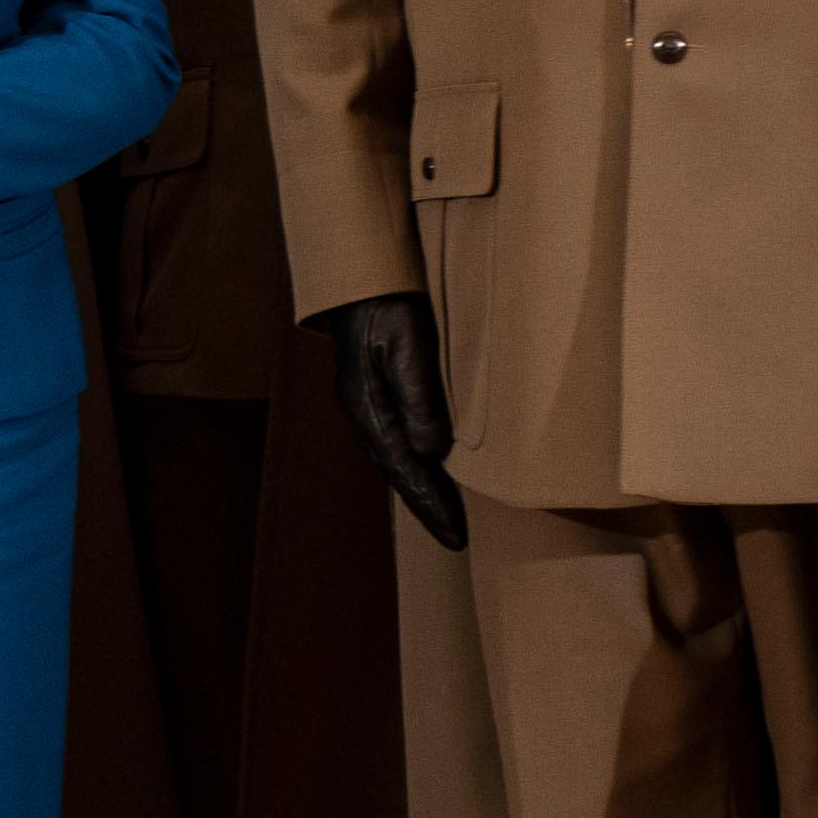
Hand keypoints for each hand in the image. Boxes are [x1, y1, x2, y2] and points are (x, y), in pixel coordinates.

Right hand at [323, 291, 469, 550]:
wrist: (361, 278)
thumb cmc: (387, 307)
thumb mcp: (407, 347)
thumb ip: (419, 399)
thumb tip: (432, 452)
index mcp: (370, 410)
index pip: (406, 471)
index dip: (432, 505)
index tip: (456, 535)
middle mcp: (365, 415)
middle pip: (399, 473)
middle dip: (426, 507)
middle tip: (455, 539)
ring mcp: (368, 405)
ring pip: (397, 460)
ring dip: (421, 489)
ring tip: (444, 515)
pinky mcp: (375, 394)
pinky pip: (397, 442)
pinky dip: (415, 465)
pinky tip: (427, 469)